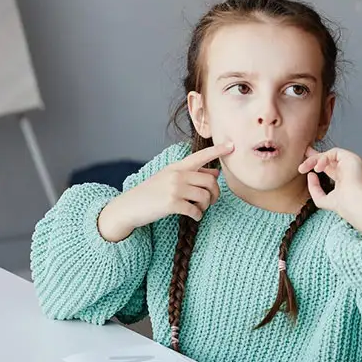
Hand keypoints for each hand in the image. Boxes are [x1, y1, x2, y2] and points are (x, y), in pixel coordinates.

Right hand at [98, 142, 232, 241]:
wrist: (129, 206)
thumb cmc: (151, 193)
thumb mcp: (169, 178)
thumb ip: (191, 174)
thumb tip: (216, 173)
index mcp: (177, 166)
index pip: (200, 156)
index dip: (217, 151)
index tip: (232, 145)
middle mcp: (177, 175)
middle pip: (209, 181)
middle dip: (215, 193)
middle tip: (211, 201)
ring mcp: (174, 189)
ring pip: (205, 196)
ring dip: (206, 206)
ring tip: (199, 209)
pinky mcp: (171, 204)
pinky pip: (195, 210)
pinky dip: (198, 215)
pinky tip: (194, 216)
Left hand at [298, 147, 361, 237]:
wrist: (355, 203)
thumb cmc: (344, 205)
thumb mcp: (322, 199)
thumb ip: (314, 189)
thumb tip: (310, 175)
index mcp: (344, 178)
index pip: (329, 167)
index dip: (316, 163)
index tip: (304, 165)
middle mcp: (348, 169)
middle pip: (329, 158)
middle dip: (314, 157)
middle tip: (303, 158)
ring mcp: (350, 162)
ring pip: (329, 155)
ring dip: (314, 160)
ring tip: (304, 168)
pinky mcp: (351, 157)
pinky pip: (334, 152)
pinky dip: (323, 159)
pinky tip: (317, 168)